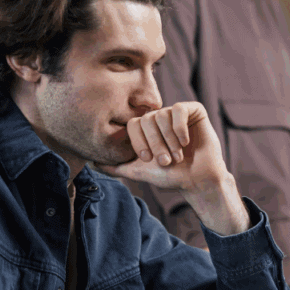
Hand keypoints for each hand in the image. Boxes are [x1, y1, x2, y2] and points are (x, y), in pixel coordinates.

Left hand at [98, 101, 224, 191]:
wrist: (198, 180)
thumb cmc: (170, 176)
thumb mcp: (138, 172)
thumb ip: (115, 167)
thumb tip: (92, 162)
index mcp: (146, 129)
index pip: (132, 124)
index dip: (139, 142)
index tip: (148, 160)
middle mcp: (159, 118)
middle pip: (146, 119)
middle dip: (155, 144)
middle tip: (166, 161)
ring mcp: (176, 113)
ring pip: (162, 115)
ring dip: (169, 141)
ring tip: (178, 155)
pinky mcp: (193, 110)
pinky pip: (179, 109)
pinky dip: (180, 128)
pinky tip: (186, 141)